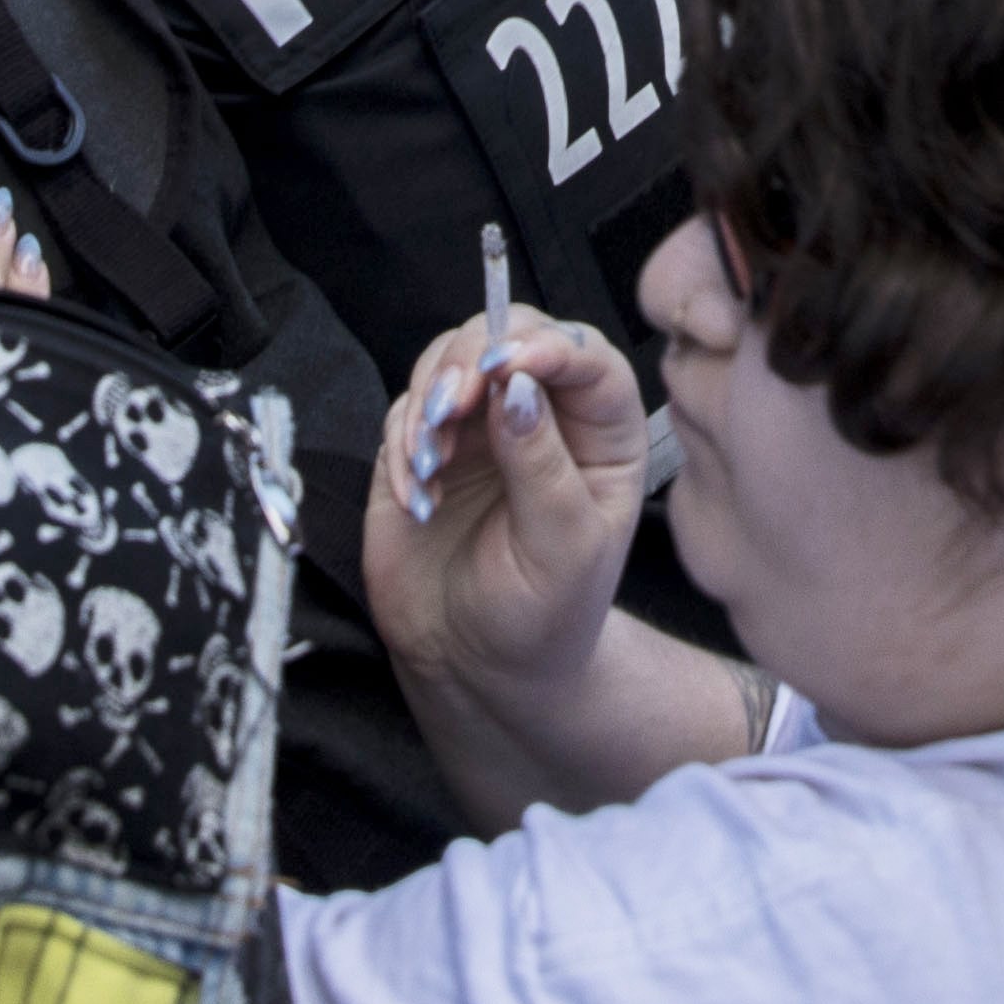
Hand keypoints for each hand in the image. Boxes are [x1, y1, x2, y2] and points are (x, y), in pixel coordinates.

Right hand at [360, 309, 648, 722]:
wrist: (478, 669)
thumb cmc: (544, 616)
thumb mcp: (562, 549)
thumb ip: (542, 464)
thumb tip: (516, 385)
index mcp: (601, 432)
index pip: (587, 356)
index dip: (549, 347)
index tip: (508, 367)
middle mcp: (542, 413)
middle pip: (509, 333)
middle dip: (473, 357)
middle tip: (451, 405)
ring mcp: (478, 426)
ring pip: (448, 359)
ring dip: (430, 400)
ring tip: (431, 465)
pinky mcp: (422, 447)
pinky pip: (402, 412)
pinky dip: (402, 444)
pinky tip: (418, 500)